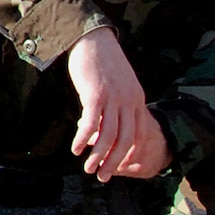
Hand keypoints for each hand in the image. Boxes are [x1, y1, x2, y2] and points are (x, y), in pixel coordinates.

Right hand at [66, 28, 171, 180]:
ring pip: (109, 136)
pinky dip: (83, 139)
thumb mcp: (118, 82)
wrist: (91, 38)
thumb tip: (107, 119)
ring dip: (98, 156)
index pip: (139, 134)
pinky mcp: (96, 95)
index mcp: (137, 99)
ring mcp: (113, 99)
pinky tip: (75, 148)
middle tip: (103, 176)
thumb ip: (118, 100)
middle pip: (126, 140)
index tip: (120, 167)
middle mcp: (129, 101)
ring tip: (88, 169)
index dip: (130, 153)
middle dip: (115, 162)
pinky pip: (91, 124)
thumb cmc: (101, 59)